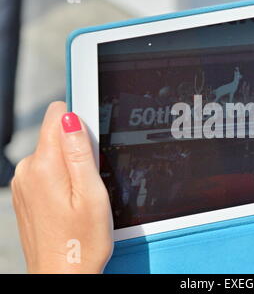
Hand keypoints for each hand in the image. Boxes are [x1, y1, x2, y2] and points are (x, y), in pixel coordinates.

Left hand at [12, 102, 112, 272]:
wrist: (63, 274)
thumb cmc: (81, 241)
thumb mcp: (92, 194)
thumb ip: (80, 152)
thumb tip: (70, 118)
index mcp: (45, 167)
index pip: (57, 115)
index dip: (80, 121)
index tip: (92, 141)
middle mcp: (27, 171)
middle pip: (56, 135)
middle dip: (78, 147)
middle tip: (92, 179)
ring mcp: (24, 184)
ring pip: (52, 153)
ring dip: (71, 165)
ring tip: (83, 194)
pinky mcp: (26, 194)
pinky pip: (47, 171)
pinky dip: (62, 178)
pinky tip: (72, 201)